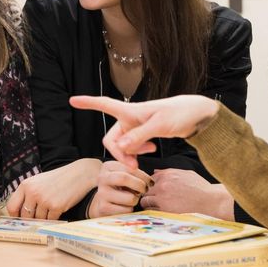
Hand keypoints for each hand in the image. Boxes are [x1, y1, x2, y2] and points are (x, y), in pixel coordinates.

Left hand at [5, 159, 100, 219]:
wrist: (79, 174)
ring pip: (38, 220)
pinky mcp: (56, 206)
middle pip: (25, 216)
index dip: (15, 215)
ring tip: (51, 209)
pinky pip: (50, 220)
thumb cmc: (58, 179)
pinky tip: (58, 210)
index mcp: (26, 185)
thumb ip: (28, 194)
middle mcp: (33, 192)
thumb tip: (20, 212)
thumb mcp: (38, 182)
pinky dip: (53, 218)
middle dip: (31, 219)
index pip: (12, 206)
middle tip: (39, 217)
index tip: (19, 219)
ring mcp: (44, 200)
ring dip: (44, 218)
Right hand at [69, 94, 219, 169]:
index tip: (72, 100)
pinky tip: (151, 150)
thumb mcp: (159, 125)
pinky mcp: (143, 134)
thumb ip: (139, 136)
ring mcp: (135, 127)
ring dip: (130, 154)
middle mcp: (129, 118)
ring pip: (122, 145)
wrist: (195, 115)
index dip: (88, 103)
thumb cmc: (178, 114)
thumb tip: (121, 147)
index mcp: (130, 111)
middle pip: (111, 138)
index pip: (104, 104)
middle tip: (133, 166)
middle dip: (119, 153)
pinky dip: (138, 152)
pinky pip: (132, 147)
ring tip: (147, 156)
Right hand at [88, 161, 152, 217]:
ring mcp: (102, 193)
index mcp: (108, 166)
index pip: (129, 168)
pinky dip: (130, 209)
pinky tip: (125, 206)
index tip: (150, 182)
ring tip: (131, 198)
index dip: (144, 176)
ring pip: (130, 198)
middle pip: (124, 178)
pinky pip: (127, 210)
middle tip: (145, 189)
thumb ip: (134, 172)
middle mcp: (102, 178)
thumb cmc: (119, 186)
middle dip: (140, 185)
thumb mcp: (124, 174)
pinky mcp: (104, 208)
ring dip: (136, 199)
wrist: (103, 201)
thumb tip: (149, 180)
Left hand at [141, 168, 233, 220]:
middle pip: (145, 190)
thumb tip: (155, 172)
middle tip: (154, 200)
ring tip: (156, 207)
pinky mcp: (164, 208)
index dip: (151, 186)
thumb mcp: (185, 174)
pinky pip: (151, 210)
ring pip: (145, 200)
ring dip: (149, 204)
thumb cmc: (200, 188)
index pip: (150, 178)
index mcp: (167, 174)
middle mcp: (162, 184)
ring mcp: (162, 196)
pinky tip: (160, 212)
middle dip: (148, 195)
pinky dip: (153, 211)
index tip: (154, 191)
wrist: (210, 200)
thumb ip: (168, 172)